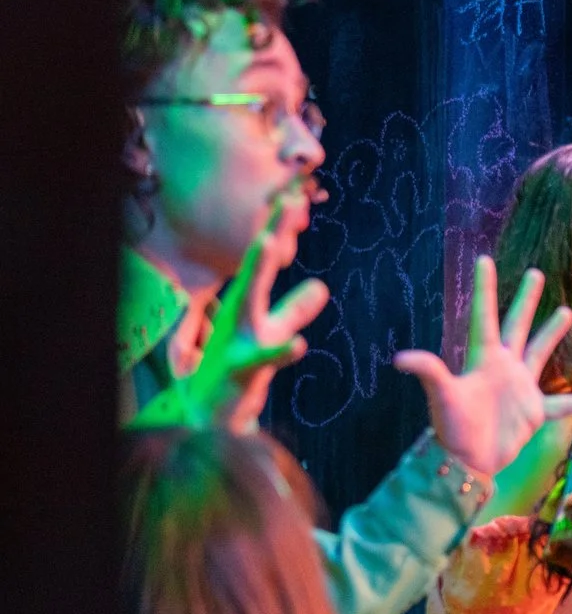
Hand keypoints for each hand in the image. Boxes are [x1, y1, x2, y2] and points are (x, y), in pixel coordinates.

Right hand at [144, 203, 329, 433]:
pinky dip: (279, 351)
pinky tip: (298, 344)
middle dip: (271, 234)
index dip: (281, 228)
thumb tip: (320, 287)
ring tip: (271, 241)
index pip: (266, 261)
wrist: (209, 417)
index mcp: (248, 306)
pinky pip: (261, 361)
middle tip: (289, 201)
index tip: (298, 196)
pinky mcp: (238, 372)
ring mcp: (234, 342)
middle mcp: (238, 318)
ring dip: (259, 271)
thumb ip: (294, 311)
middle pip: (256, 269)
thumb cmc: (239, 370)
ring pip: (248, 303)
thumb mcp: (272, 335)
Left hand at [392, 256, 571, 477]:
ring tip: (565, 311)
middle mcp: (504, 367)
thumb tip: (400, 358)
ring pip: (539, 353)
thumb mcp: (442, 397)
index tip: (483, 259)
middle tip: (536, 273)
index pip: (485, 315)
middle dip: (526, 299)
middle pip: (517, 325)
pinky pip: (566, 404)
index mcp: (484, 358)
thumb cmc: (452, 428)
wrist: (468, 462)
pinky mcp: (534, 412)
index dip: (484, 287)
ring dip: (551, 333)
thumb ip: (430, 373)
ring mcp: (521, 388)